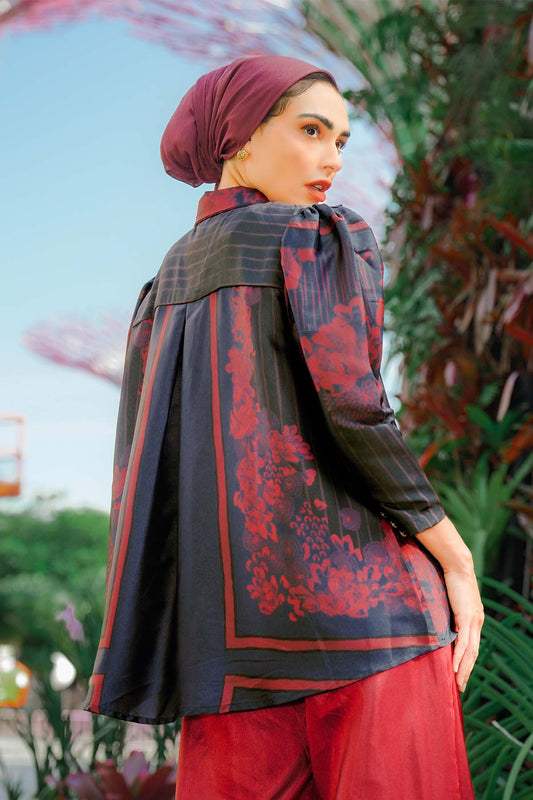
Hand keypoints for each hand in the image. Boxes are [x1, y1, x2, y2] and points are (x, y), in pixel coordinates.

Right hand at [442, 566, 483, 691]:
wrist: (458, 566)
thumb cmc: (453, 579)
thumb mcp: (454, 601)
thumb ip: (453, 615)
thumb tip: (446, 627)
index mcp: (475, 619)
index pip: (473, 646)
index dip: (467, 662)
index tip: (460, 674)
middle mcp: (477, 622)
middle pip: (474, 653)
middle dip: (467, 671)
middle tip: (460, 686)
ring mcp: (473, 620)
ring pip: (470, 651)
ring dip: (464, 669)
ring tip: (458, 682)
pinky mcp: (466, 617)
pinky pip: (463, 642)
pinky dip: (458, 656)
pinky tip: (454, 668)